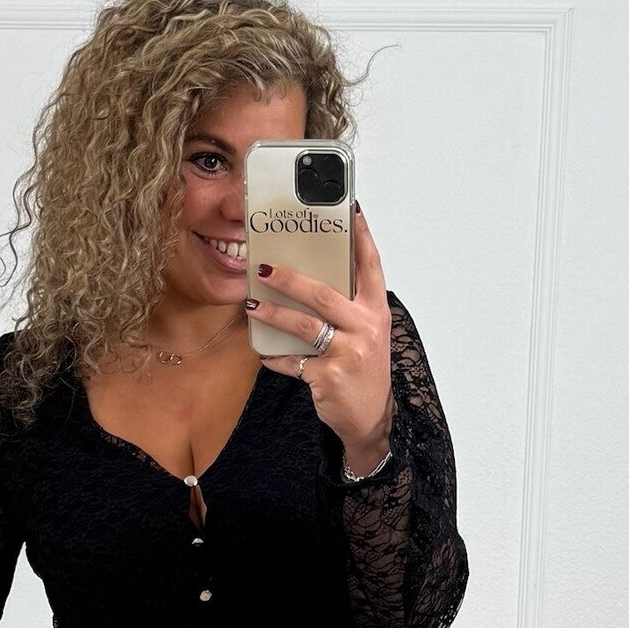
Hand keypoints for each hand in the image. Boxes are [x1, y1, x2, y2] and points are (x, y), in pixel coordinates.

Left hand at [251, 206, 393, 467]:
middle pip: (324, 294)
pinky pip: (293, 362)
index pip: (370, 265)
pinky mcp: (329, 377)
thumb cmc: (364, 370)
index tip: (349, 210)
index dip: (360, 236)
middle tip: (263, 266)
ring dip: (274, 313)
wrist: (371, 418)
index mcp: (377, 310)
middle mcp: (366, 327)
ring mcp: (348, 353)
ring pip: (304, 325)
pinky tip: (262, 352)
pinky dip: (275, 357)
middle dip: (290, 279)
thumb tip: (309, 278)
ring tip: (251, 304)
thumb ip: (348, 306)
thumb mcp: (367, 333)